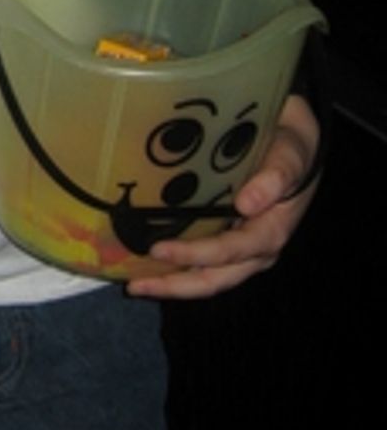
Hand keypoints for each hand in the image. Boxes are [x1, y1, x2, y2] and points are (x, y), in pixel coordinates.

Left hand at [130, 93, 318, 299]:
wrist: (294, 144)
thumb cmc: (290, 149)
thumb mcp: (290, 154)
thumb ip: (277, 175)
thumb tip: (248, 203)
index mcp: (270, 232)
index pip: (228, 251)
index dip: (194, 254)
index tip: (159, 249)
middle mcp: (255, 250)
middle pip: (213, 279)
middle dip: (174, 286)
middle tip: (136, 285)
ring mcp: (240, 250)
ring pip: (204, 277)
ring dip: (170, 282)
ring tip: (134, 283)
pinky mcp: (226, 241)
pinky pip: (200, 263)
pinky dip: (174, 267)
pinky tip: (144, 261)